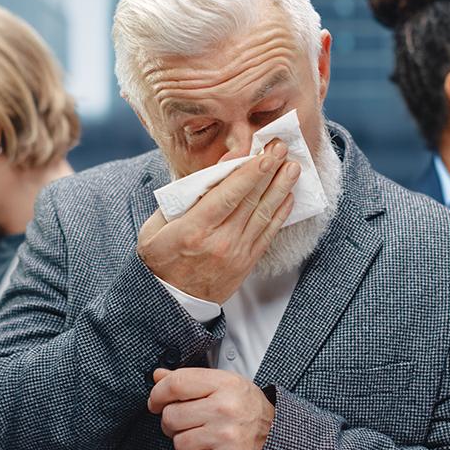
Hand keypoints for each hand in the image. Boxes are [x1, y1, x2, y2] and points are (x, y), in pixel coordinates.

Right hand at [137, 140, 299, 303]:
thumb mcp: (157, 225)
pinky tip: (288, 196)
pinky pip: (268, 234)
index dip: (251, 172)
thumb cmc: (160, 259)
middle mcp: (219, 241)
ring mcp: (236, 253)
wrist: (170, 301)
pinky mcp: (246, 263)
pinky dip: (280, 214)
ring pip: (264, 215)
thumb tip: (214, 171)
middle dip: (270, 171)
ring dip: (281, 189)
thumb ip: (184, 198)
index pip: (229, 195)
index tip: (266, 153)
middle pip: (251, 201)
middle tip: (282, 148)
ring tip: (292, 168)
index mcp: (194, 229)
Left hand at [148, 367, 273, 449]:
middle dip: (172, 421)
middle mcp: (225, 410)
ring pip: (178, 443)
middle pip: (171, 416)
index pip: (175, 384)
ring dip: (185, 442)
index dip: (157, 393)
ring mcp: (227, 439)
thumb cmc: (244, 408)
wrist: (276, 438)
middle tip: (186, 422)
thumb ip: (189, 379)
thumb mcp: (222, 384)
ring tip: (203, 437)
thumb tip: (157, 376)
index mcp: (225, 384)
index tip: (155, 402)